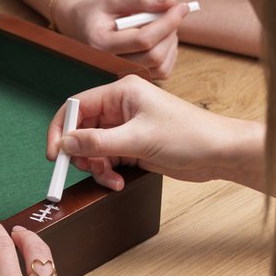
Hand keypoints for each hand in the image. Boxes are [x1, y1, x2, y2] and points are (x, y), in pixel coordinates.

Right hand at [47, 75, 268, 192]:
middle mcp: (121, 107)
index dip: (61, 129)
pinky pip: (107, 160)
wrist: (220, 153)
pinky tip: (118, 182)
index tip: (55, 154)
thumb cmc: (188, 135)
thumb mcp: (138, 139)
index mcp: (121, 93)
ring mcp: (127, 128)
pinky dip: (108, 173)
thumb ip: (98, 142)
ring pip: (93, 149)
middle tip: (87, 169)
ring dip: (96, 167)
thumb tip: (65, 143)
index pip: (77, 106)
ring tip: (109, 179)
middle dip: (81, 153)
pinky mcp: (133, 146)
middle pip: (82, 130)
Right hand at [56, 0, 189, 78]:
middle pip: (155, 55)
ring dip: (171, 42)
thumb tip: (171, 2)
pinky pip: (163, 71)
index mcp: (102, 44)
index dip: (167, 22)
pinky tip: (162, 38)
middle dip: (171, 31)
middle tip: (173, 12)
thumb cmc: (98, 12)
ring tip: (164, 23)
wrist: (82, 29)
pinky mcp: (135, 77)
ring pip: (162, 65)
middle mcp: (110, 65)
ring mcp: (123, 74)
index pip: (144, 39)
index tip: (181, 5)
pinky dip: (170, 53)